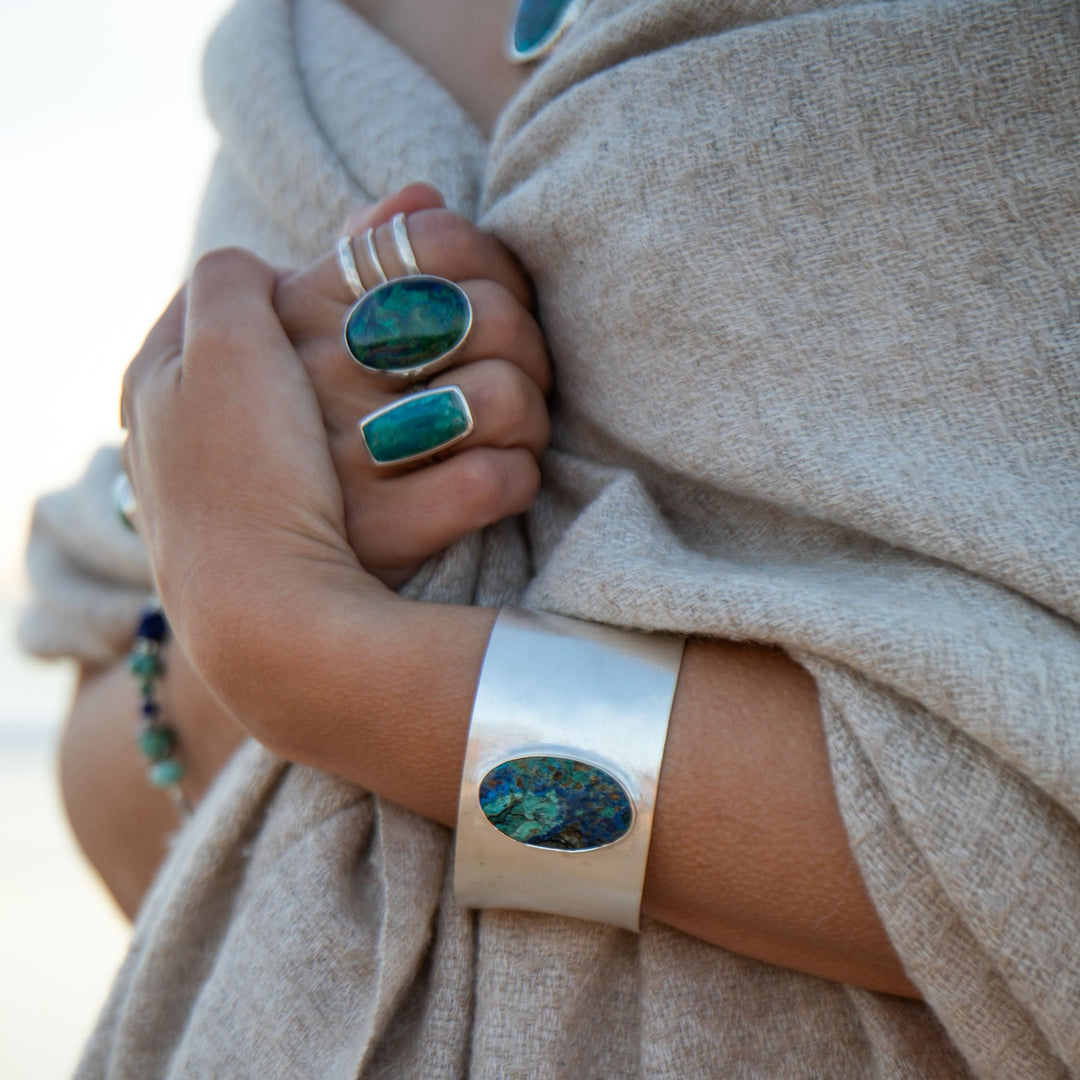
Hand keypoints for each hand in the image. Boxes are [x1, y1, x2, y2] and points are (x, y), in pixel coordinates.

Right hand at [274, 184, 550, 586]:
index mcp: (303, 308)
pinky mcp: (379, 529)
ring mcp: (347, 450)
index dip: (498, 266)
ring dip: (532, 420)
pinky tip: (503, 484)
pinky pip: (492, 481)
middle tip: (524, 379)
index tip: (501, 304)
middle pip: (489, 315)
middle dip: (531, 349)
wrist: (239, 573)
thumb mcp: (292, 339)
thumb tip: (422, 194)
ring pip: (501, 397)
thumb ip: (355, 261)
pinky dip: (519, 480)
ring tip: (516, 436)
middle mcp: (321, 368)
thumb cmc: (290, 437)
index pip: (436, 236)